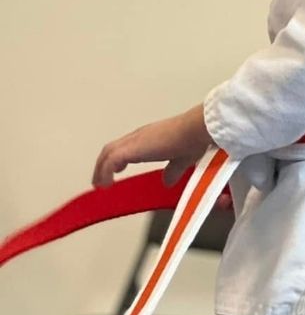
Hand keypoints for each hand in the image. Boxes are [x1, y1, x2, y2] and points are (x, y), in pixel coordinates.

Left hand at [93, 105, 212, 187]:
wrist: (194, 130)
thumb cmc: (193, 139)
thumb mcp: (182, 159)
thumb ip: (173, 170)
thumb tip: (168, 181)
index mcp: (150, 137)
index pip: (127, 146)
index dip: (118, 158)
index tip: (116, 170)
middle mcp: (139, 136)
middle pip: (112, 148)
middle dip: (103, 164)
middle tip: (100, 180)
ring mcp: (134, 141)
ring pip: (108, 153)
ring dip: (101, 169)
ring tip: (99, 184)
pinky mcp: (132, 149)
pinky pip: (110, 162)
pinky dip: (105, 173)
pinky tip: (106, 184)